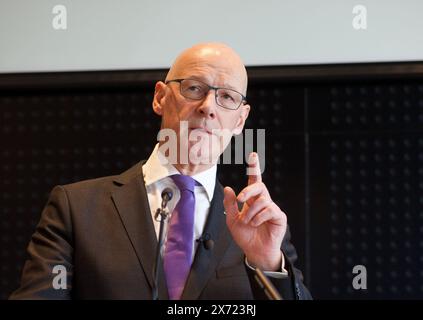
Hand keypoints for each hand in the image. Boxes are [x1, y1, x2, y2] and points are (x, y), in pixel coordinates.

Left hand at [223, 152, 286, 270]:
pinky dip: (259, 217)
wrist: (254, 252)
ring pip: (262, 200)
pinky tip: (256, 224)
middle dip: (248, 191)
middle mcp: (262, 201)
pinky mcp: (279, 217)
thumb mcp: (232, 220)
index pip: (253, 180)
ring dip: (251, 212)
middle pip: (259, 185)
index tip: (253, 154)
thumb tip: (228, 188)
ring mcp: (272, 208)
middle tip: (241, 200)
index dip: (254, 167)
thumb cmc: (245, 236)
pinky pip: (270, 210)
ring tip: (248, 222)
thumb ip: (230, 204)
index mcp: (251, 200)